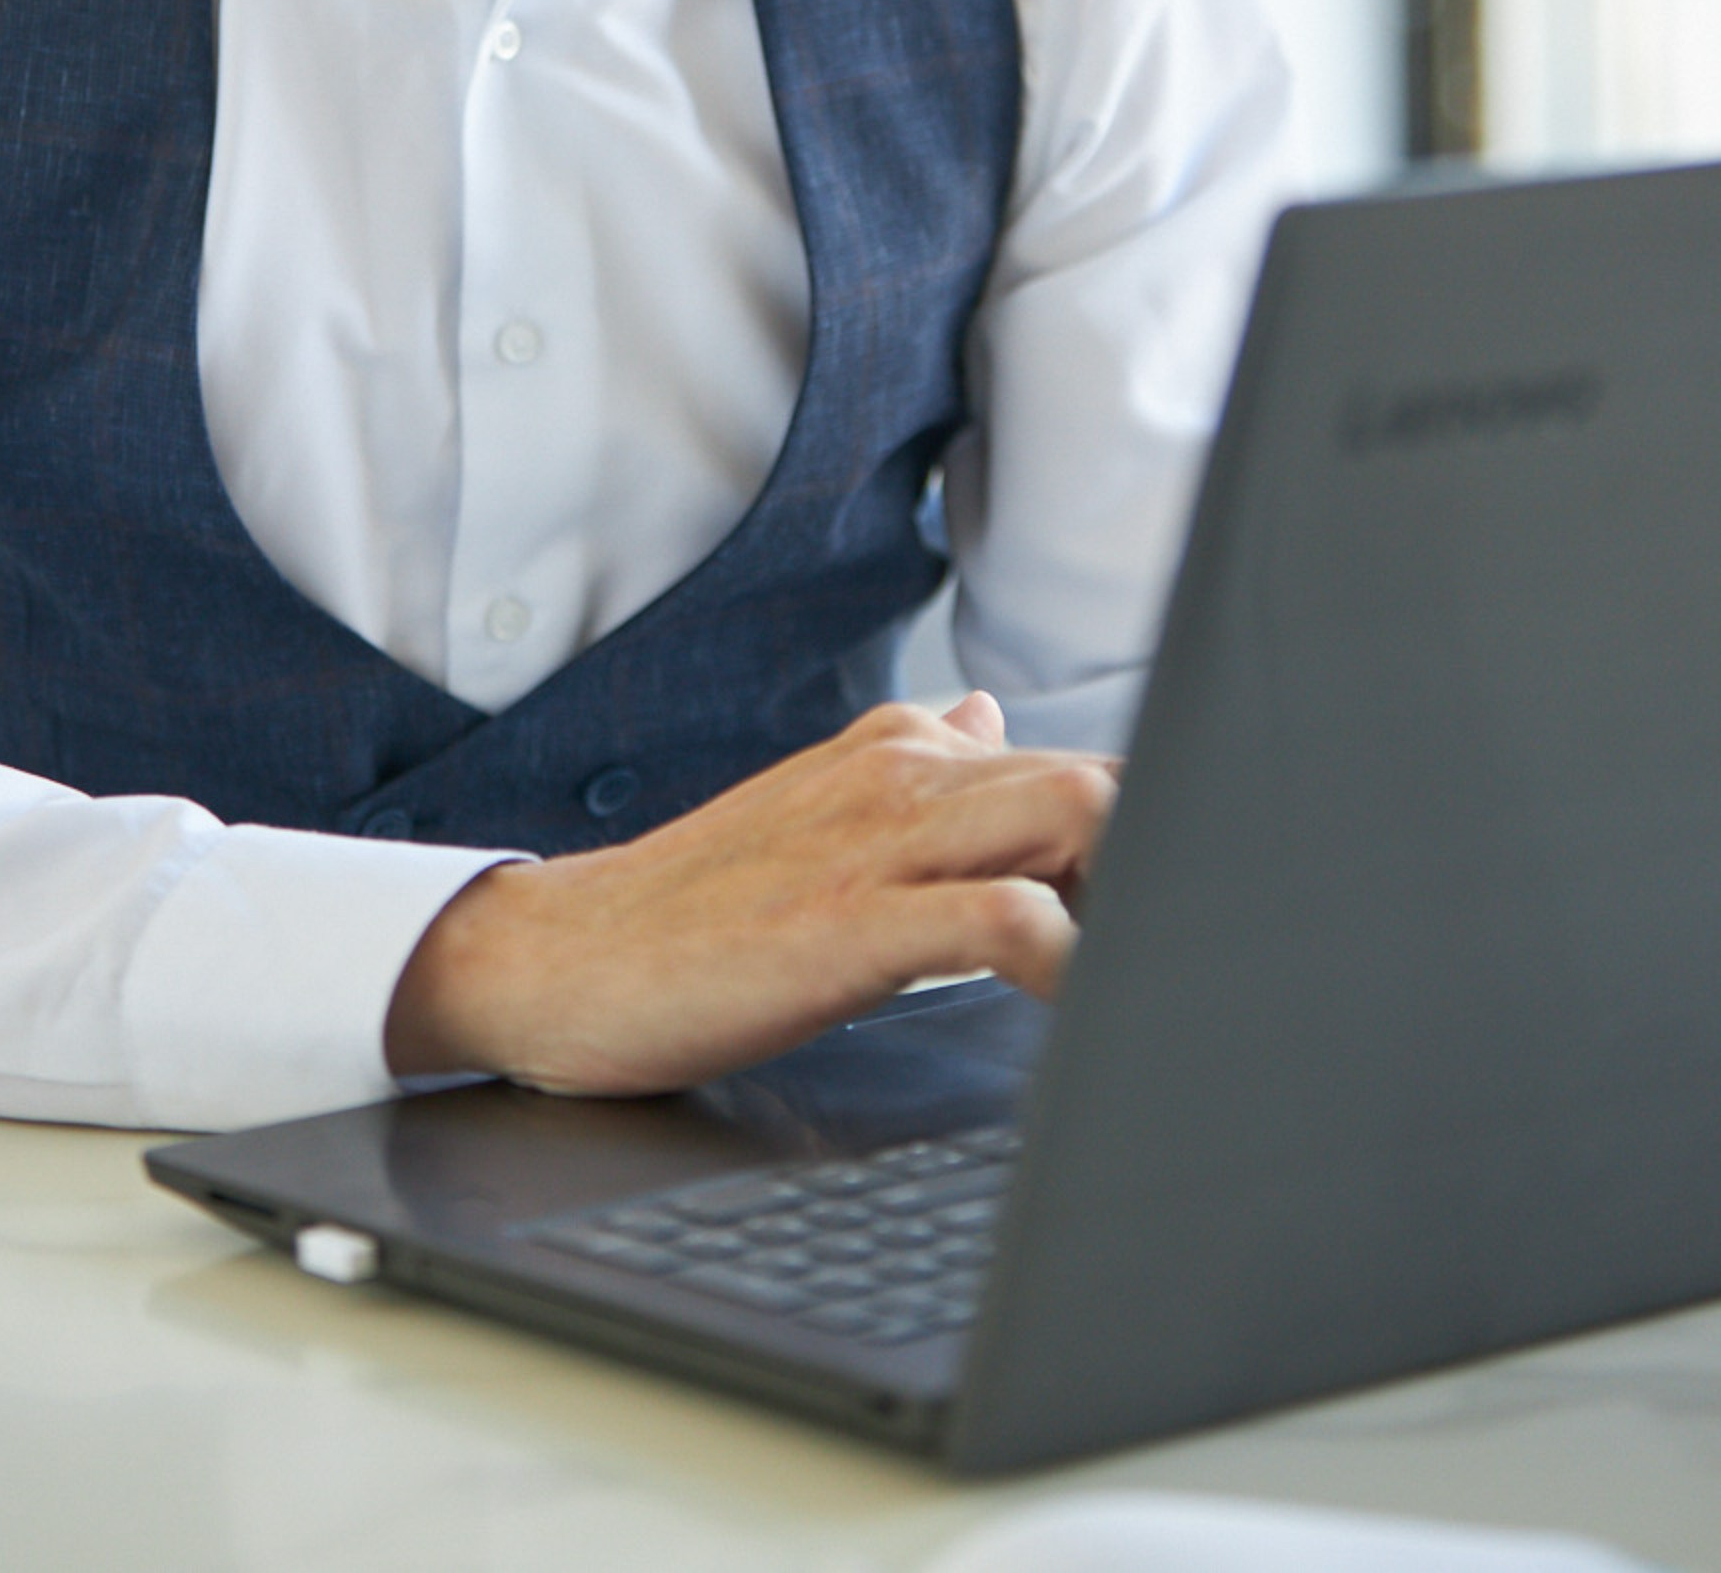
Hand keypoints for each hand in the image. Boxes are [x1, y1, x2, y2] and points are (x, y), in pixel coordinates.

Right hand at [382, 692, 1116, 1096]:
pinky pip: (1006, 915)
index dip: (1141, 839)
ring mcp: (879, 840)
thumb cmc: (691, 907)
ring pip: (1076, 812)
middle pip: (1102, 777)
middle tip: (1159, 950)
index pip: (1077, 765)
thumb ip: (914, 767)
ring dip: (1132, 889)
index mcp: (900, 748)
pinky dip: (1068, 954)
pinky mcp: (852, 922)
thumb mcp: (814, 813)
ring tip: (1140, 973)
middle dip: (1160, 857)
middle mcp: (901, 772)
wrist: (559, 957)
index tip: (1161, 913)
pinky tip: (1076, 1004)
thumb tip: (986, 716)